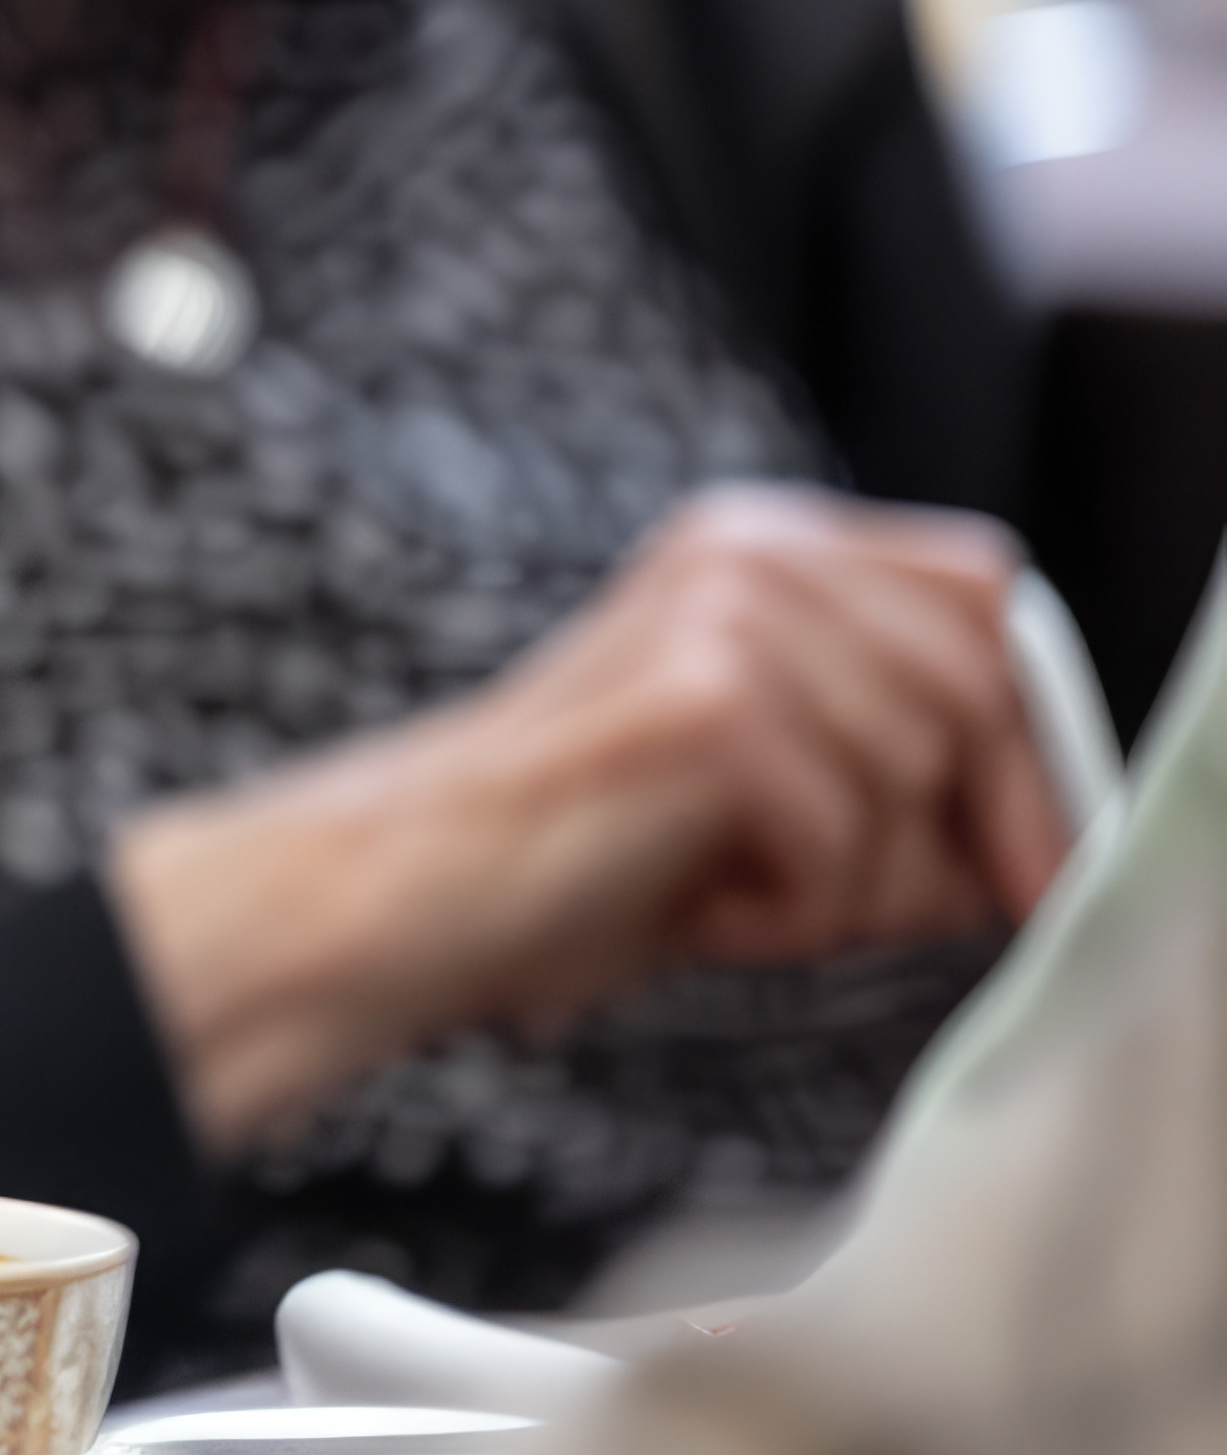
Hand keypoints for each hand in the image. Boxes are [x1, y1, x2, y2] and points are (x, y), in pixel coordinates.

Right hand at [106, 487, 1065, 1147]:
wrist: (409, 890)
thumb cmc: (574, 853)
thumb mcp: (769, 786)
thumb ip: (900, 775)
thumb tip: (1045, 841)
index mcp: (757, 545)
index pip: (987, 601)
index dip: (1027, 737)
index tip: (1019, 860)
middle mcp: (745, 550)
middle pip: (982, 683)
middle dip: (958, 828)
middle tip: (855, 908)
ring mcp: (722, 612)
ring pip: (921, 771)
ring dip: (851, 882)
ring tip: (736, 899)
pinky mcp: (704, 700)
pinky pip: (847, 835)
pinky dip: (792, 909)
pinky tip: (699, 908)